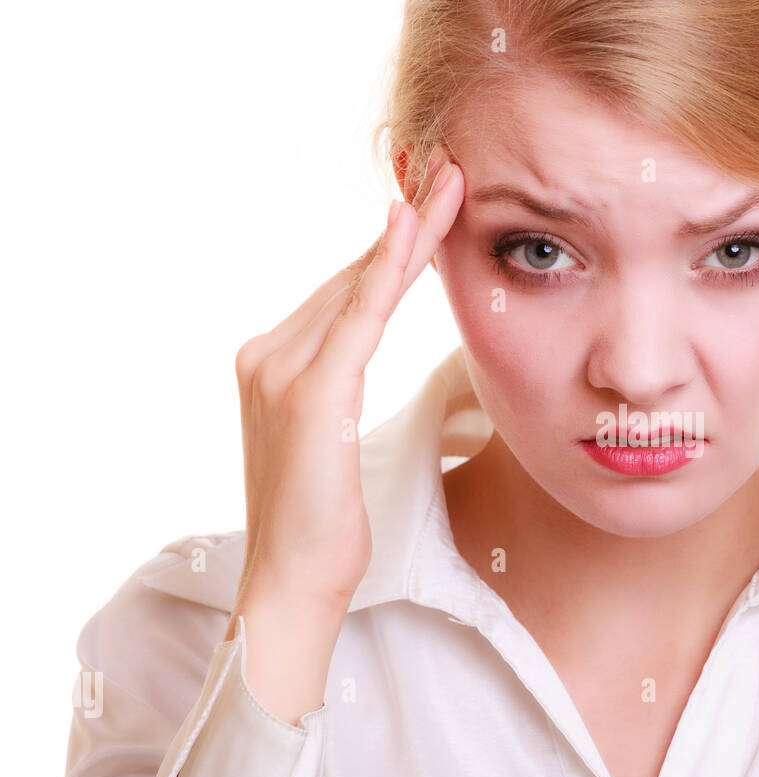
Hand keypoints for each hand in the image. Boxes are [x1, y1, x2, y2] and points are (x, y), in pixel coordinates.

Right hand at [226, 146, 463, 722]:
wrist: (291, 585)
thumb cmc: (323, 526)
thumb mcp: (335, 447)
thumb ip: (340, 392)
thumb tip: (366, 360)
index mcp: (274, 364)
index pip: (346, 293)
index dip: (393, 249)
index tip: (437, 204)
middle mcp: (267, 354)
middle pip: (353, 278)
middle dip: (408, 227)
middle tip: (455, 173)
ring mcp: (279, 370)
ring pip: (358, 287)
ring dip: (409, 234)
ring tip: (452, 185)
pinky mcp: (307, 395)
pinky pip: (357, 319)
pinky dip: (386, 271)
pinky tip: (413, 229)